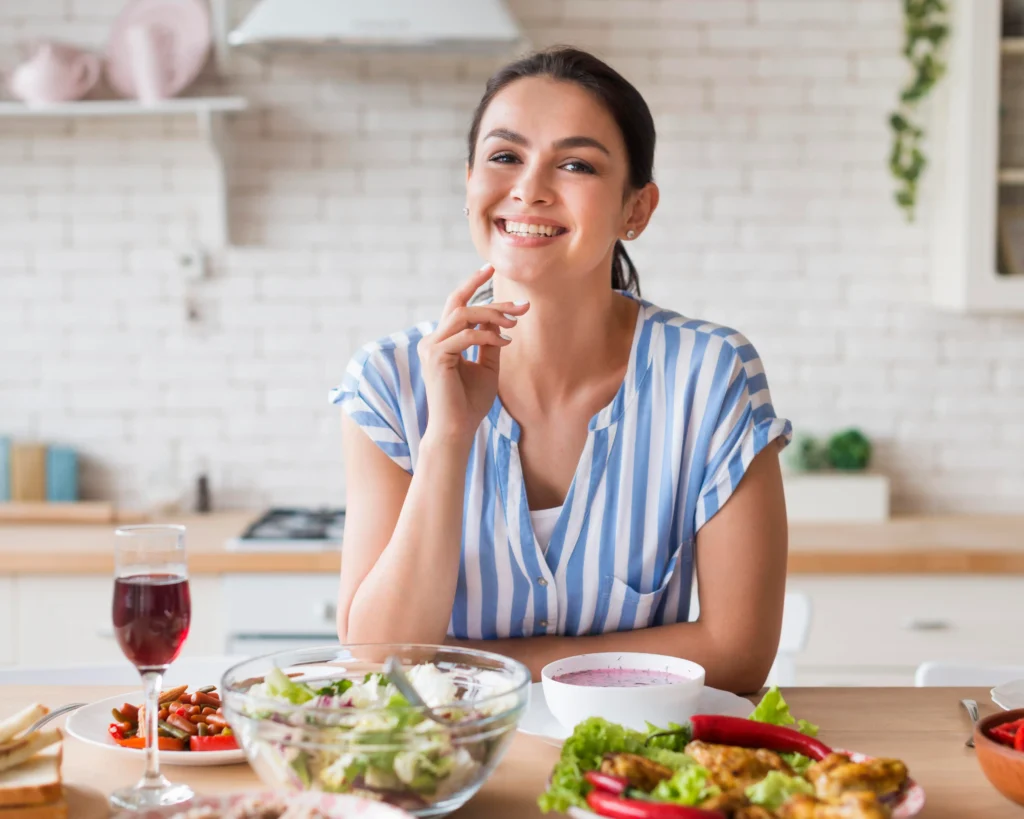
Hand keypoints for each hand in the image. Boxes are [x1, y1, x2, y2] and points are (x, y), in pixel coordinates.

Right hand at [420, 264, 529, 445]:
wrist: (457, 430)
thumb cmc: (470, 403)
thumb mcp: (487, 367)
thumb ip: (490, 342)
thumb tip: (500, 320)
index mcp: (442, 340)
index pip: (456, 304)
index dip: (473, 284)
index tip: (492, 269)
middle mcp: (432, 340)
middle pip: (460, 303)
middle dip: (490, 297)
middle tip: (521, 304)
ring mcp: (431, 347)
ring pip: (463, 314)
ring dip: (492, 315)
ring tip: (514, 324)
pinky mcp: (436, 357)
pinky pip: (466, 335)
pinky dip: (488, 335)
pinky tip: (505, 342)